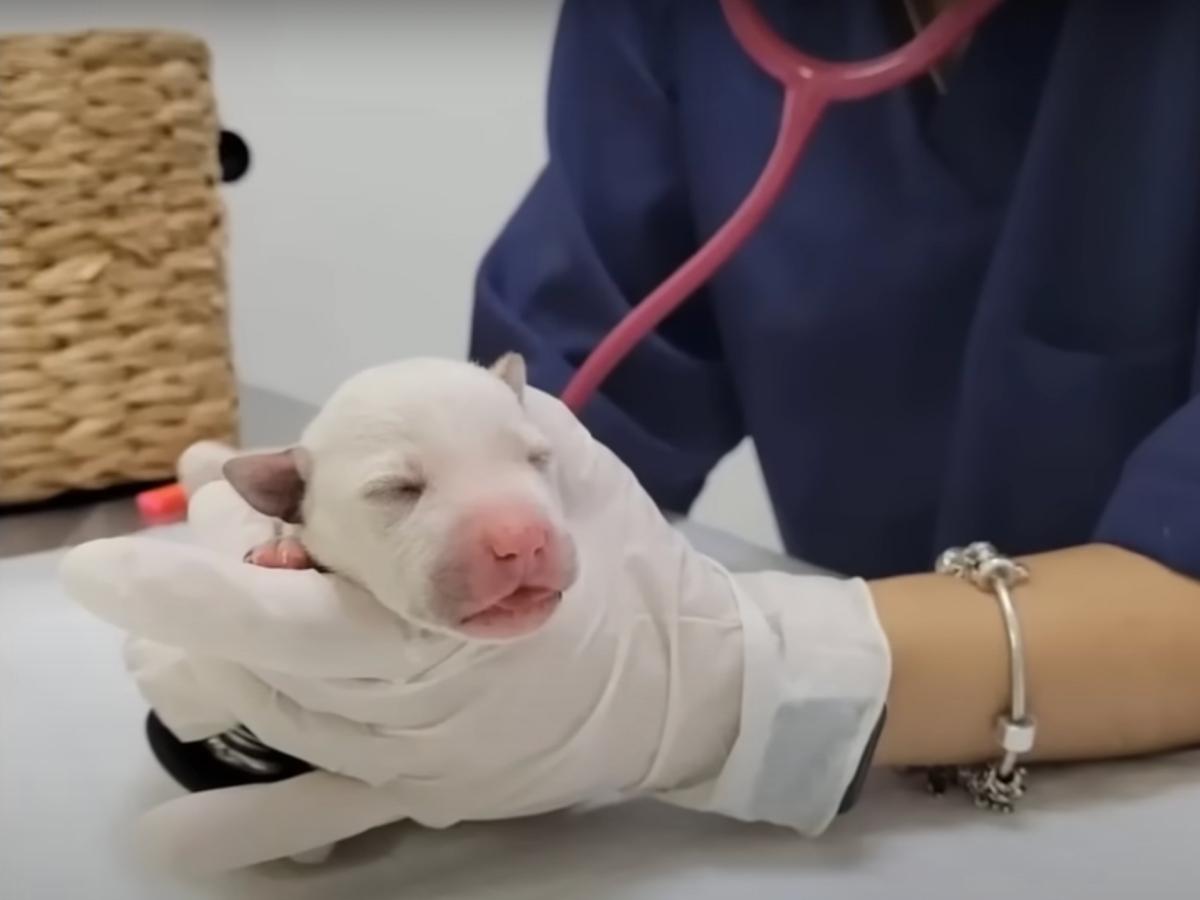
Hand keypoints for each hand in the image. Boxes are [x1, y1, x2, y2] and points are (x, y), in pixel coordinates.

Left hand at [62, 389, 888, 872]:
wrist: (696, 685)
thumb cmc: (635, 573)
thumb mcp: (572, 474)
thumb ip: (485, 433)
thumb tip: (389, 414)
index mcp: (454, 628)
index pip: (295, 618)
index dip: (194, 590)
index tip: (102, 565)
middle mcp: (417, 711)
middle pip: (260, 664)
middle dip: (199, 586)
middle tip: (199, 502)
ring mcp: (414, 764)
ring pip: (265, 724)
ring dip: (197, 659)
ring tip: (166, 599)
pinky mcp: (424, 794)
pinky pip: (316, 820)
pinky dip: (235, 824)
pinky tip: (167, 837)